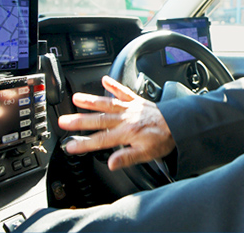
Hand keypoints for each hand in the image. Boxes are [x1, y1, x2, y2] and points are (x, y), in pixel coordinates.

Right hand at [58, 76, 175, 170]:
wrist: (180, 124)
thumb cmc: (164, 139)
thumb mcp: (147, 154)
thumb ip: (127, 158)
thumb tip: (111, 163)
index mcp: (127, 133)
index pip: (101, 140)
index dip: (84, 144)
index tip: (70, 146)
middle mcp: (126, 119)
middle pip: (99, 120)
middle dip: (80, 121)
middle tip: (64, 121)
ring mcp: (131, 108)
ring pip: (108, 104)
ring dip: (91, 101)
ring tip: (76, 98)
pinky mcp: (137, 101)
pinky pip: (124, 92)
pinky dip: (115, 85)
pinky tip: (105, 80)